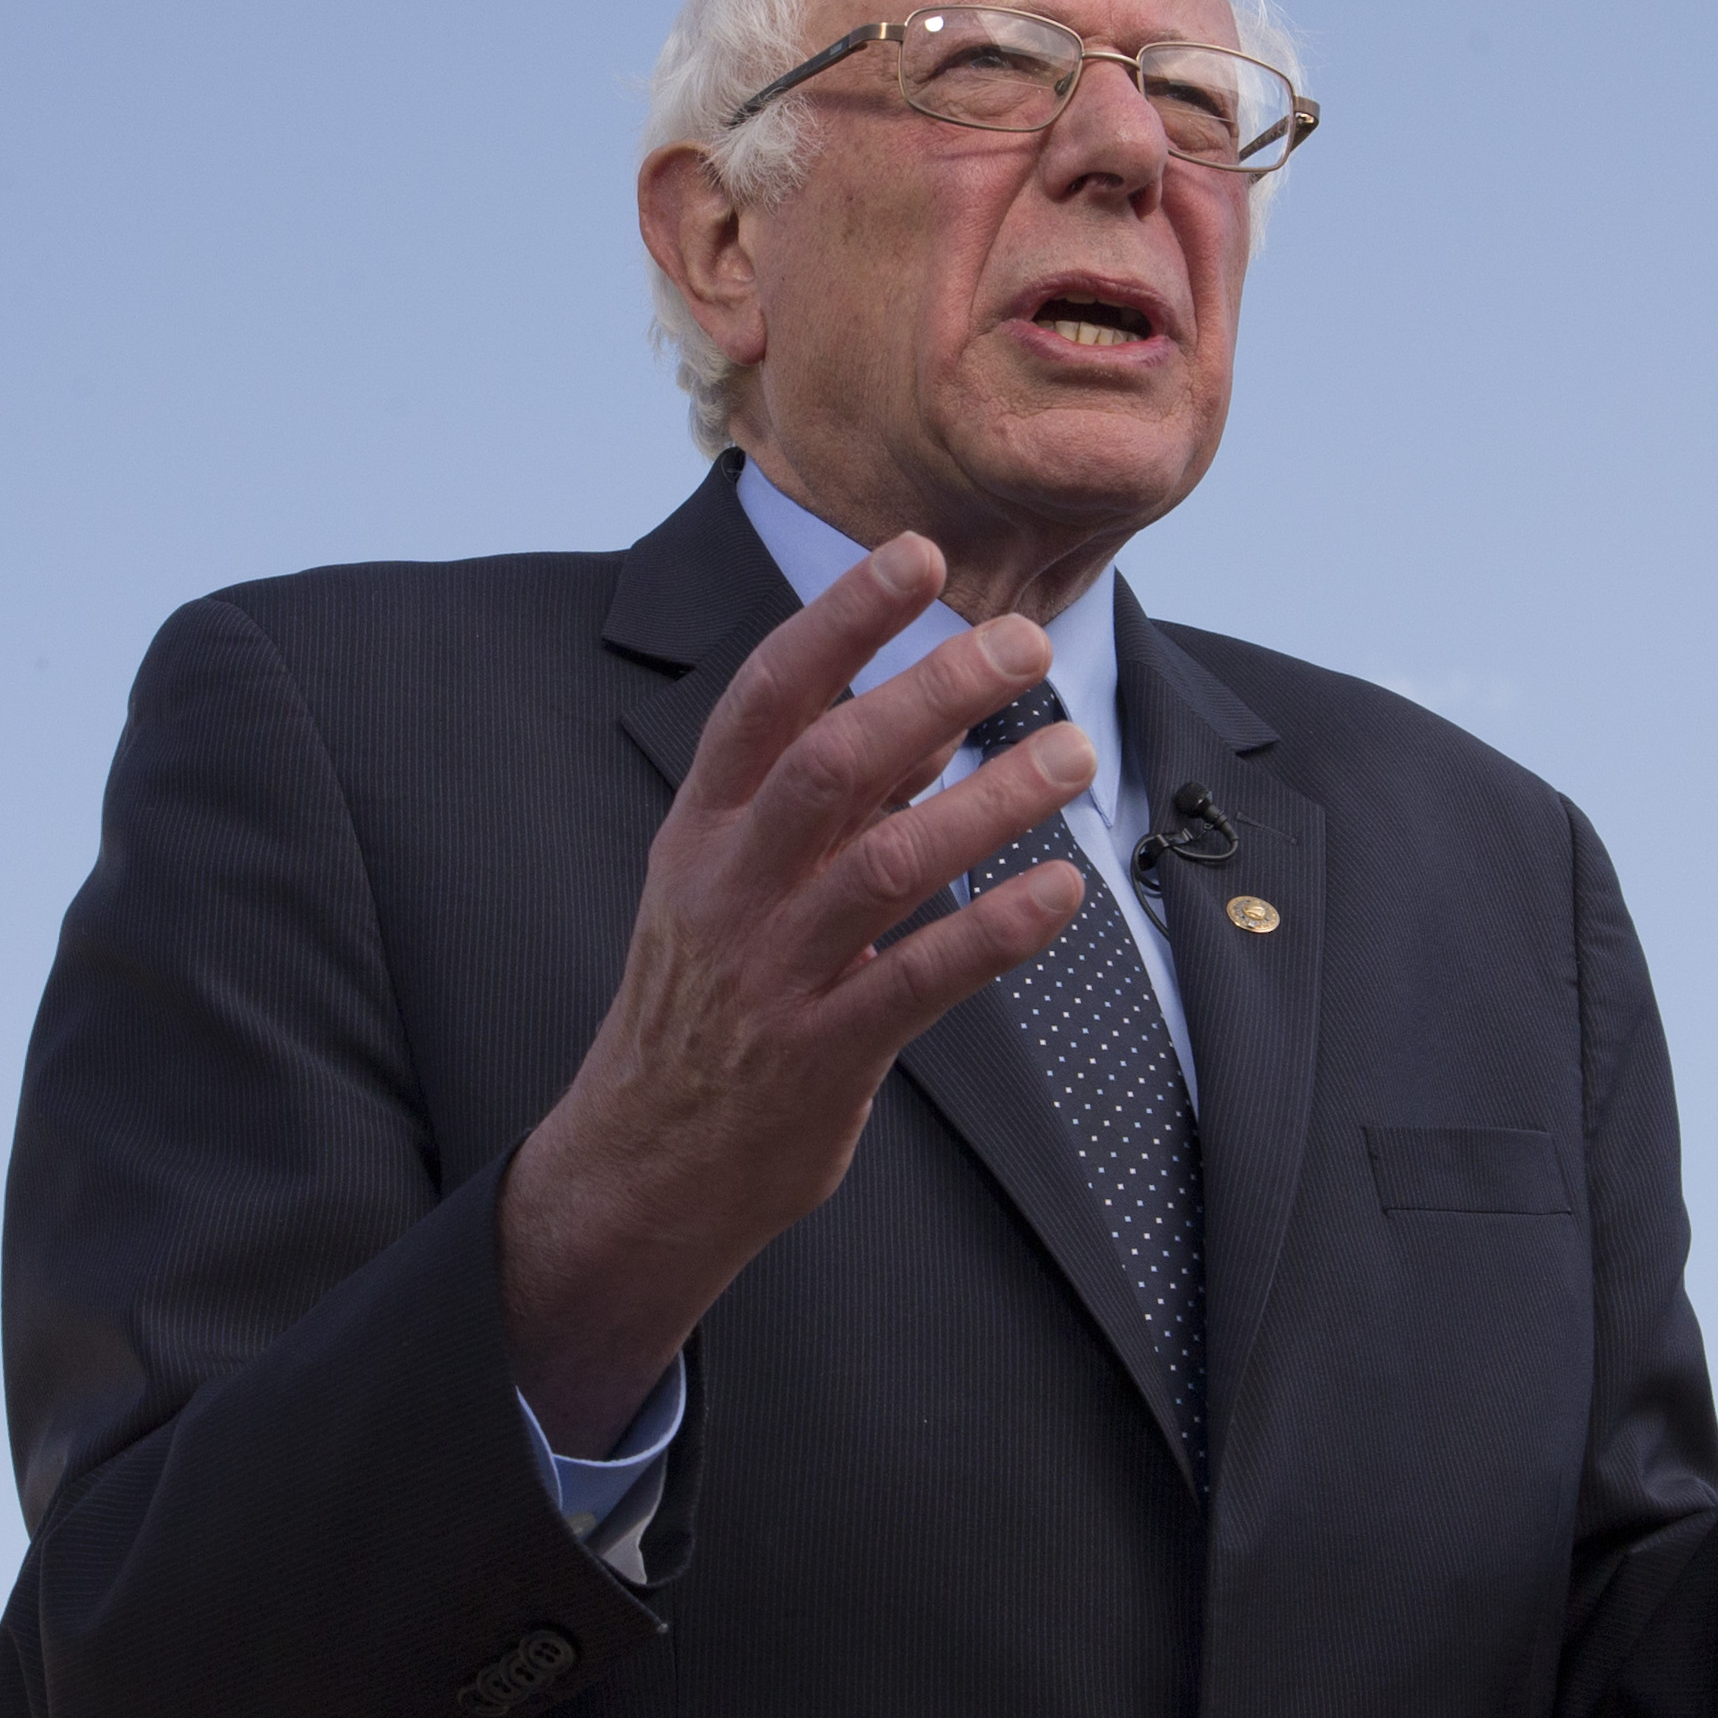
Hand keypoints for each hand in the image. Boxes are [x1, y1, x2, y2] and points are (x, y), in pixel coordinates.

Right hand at [499, 535, 1096, 1453]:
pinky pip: (921, 979)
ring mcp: (773, 970)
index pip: (767, 695)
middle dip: (931, 691)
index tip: (917, 557)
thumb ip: (826, 802)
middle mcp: (730, 886)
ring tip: (1072, 758)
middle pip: (830, 762)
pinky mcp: (823, 1051)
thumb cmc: (705, 1000)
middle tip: (1023, 645)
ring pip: (885, 863)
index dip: (842, 620)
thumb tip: (930, 715)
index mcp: (702, 827)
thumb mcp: (733, 881)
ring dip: (988, 802)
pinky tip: (1063, 890)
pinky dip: (997, 931)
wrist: (645, 1160)